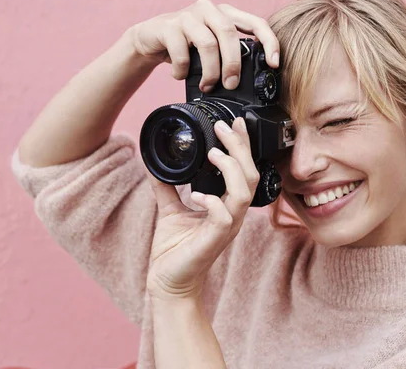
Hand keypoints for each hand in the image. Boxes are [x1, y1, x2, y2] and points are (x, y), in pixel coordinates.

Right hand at [128, 0, 279, 91]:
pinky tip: (180, 76)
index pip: (256, 22)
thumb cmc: (186, 45)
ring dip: (210, 72)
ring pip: (207, 44)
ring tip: (206, 86)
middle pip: (230, 34)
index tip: (274, 64)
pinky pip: (181, 52)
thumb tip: (252, 79)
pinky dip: (182, 70)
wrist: (150, 39)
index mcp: (226, 14)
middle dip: (233, 64)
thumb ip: (230, 54)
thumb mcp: (212, 47)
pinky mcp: (168, 26)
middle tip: (231, 84)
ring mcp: (188, 16)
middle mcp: (209, 10)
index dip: (269, 42)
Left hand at [145, 117, 259, 300]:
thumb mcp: (170, 209)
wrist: (167, 281)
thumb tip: (155, 163)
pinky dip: (213, 201)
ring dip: (230, 168)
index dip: (241, 146)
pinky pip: (224, 217)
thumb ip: (167, 186)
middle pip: (250, 174)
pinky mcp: (214, 240)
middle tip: (225, 128)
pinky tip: (197, 195)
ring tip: (214, 153)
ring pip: (244, 191)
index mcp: (226, 205)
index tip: (234, 124)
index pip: (244, 170)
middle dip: (239, 148)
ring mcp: (226, 227)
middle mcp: (232, 214)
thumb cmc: (174, 248)